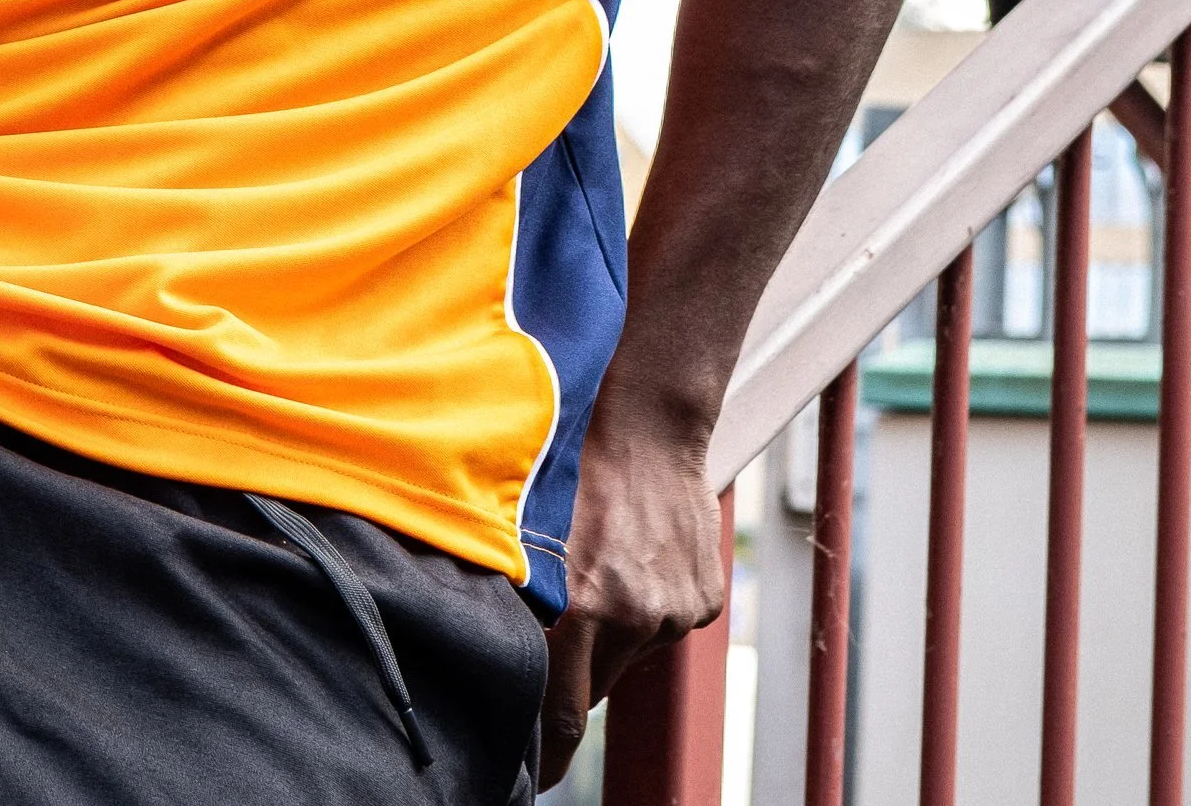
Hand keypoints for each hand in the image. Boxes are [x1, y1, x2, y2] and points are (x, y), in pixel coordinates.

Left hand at [536, 396, 727, 789]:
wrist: (647, 421)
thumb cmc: (571, 463)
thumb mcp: (523, 528)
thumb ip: (516, 598)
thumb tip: (486, 654)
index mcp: (585, 605)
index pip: (561, 713)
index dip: (543, 754)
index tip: (527, 777)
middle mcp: (636, 618)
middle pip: (593, 690)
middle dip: (566, 688)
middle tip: (540, 671)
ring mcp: (676, 613)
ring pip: (626, 658)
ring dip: (603, 640)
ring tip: (589, 578)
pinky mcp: (704, 602)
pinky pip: (660, 628)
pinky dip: (639, 612)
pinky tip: (626, 562)